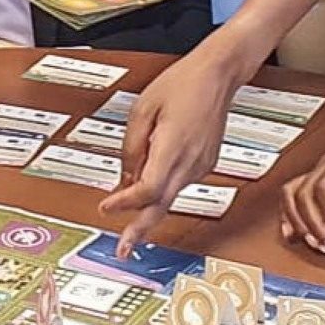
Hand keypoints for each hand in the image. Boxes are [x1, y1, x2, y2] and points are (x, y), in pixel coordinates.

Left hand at [99, 45, 240, 253]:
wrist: (217, 76)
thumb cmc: (182, 84)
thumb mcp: (142, 109)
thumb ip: (131, 147)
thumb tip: (125, 177)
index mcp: (173, 146)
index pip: (148, 189)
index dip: (125, 202)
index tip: (106, 206)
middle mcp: (190, 161)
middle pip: (162, 205)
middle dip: (140, 230)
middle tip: (123, 249)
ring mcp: (201, 165)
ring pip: (169, 196)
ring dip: (146, 203)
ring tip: (121, 201)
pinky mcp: (205, 164)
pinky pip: (178, 182)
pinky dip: (161, 186)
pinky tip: (149, 175)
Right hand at [281, 148, 324, 253]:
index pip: (324, 187)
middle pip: (304, 192)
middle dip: (314, 223)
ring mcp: (321, 175)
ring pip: (292, 194)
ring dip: (298, 221)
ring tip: (313, 241)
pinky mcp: (319, 189)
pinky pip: (295, 199)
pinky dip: (292, 217)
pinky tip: (293, 232)